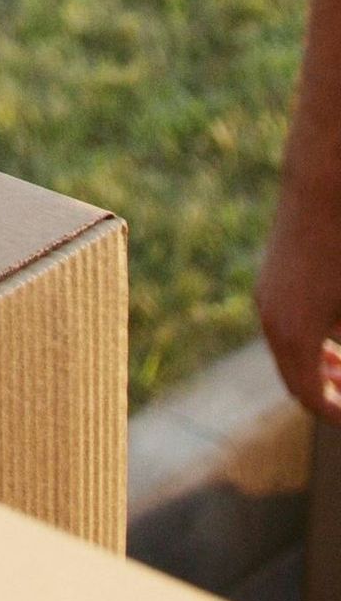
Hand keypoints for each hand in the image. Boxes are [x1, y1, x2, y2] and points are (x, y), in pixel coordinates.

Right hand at [257, 171, 340, 414]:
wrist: (321, 186)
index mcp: (294, 335)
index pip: (310, 398)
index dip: (336, 414)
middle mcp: (271, 320)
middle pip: (294, 380)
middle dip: (325, 395)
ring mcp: (266, 297)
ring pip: (287, 353)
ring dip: (315, 369)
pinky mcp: (269, 279)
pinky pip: (283, 328)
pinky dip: (306, 343)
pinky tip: (332, 337)